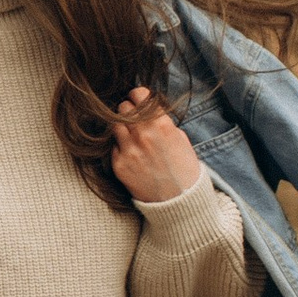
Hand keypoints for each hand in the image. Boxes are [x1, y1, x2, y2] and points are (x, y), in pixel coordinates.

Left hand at [112, 85, 201, 203]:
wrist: (178, 201)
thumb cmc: (184, 169)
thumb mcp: (181, 139)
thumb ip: (162, 122)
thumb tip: (147, 109)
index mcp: (162, 125)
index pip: (138, 95)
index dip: (138, 96)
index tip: (138, 100)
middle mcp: (143, 135)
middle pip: (123, 108)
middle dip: (128, 111)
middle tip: (134, 119)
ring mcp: (129, 150)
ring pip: (114, 125)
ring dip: (122, 127)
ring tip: (131, 135)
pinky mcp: (119, 164)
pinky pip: (113, 146)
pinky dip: (120, 147)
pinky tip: (131, 154)